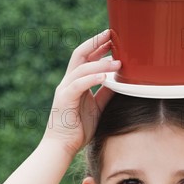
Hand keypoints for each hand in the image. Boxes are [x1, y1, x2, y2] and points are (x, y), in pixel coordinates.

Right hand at [42, 29, 120, 155]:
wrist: (61, 148)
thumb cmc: (78, 129)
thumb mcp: (98, 106)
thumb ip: (106, 93)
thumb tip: (121, 81)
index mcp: (75, 82)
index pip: (86, 57)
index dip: (98, 46)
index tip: (112, 37)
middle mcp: (68, 82)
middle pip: (80, 54)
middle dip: (96, 43)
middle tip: (112, 35)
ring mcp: (64, 89)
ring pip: (82, 68)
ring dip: (101, 63)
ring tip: (118, 62)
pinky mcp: (64, 99)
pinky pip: (79, 85)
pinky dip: (92, 78)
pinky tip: (105, 77)